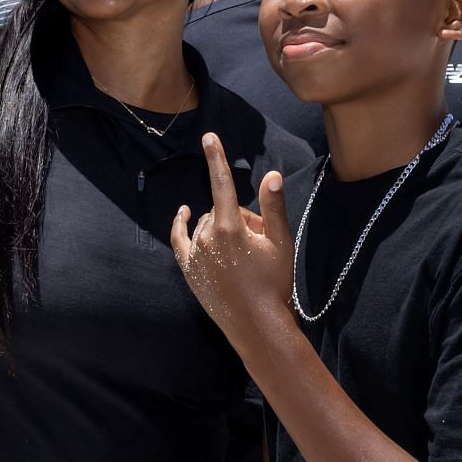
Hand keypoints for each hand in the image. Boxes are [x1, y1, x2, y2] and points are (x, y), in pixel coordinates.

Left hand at [170, 134, 295, 344]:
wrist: (257, 325)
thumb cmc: (274, 284)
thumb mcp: (281, 244)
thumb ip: (274, 208)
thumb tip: (271, 175)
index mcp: (229, 227)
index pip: (221, 183)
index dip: (216, 157)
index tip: (208, 136)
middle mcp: (206, 236)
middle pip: (222, 210)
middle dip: (240, 218)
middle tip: (261, 244)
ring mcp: (194, 253)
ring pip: (207, 225)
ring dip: (223, 230)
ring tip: (246, 258)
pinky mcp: (188, 268)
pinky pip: (180, 238)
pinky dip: (181, 224)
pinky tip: (184, 213)